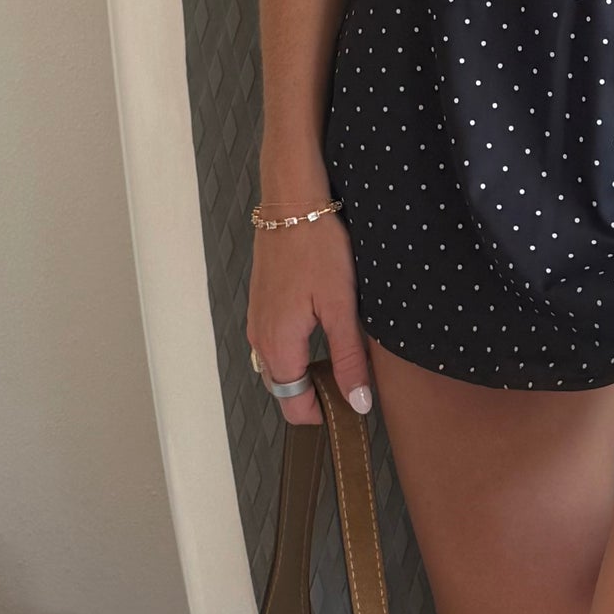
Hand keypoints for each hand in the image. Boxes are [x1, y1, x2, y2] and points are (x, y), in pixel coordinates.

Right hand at [247, 200, 375, 424]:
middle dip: (316, 392)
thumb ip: (348, 358)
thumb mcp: (341, 305)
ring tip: (342, 348)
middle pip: (285, 388)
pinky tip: (323, 324)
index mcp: (278, 347)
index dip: (323, 413)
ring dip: (307, 368)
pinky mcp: (260, 303)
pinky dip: (297, 347)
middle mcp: (260, 340)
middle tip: (353, 374)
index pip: (293, 407)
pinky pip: (275, 342)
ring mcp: (257, 320)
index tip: (352, 402)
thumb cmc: (316, 247)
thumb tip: (357, 403)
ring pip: (280, 365)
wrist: (291, 201)